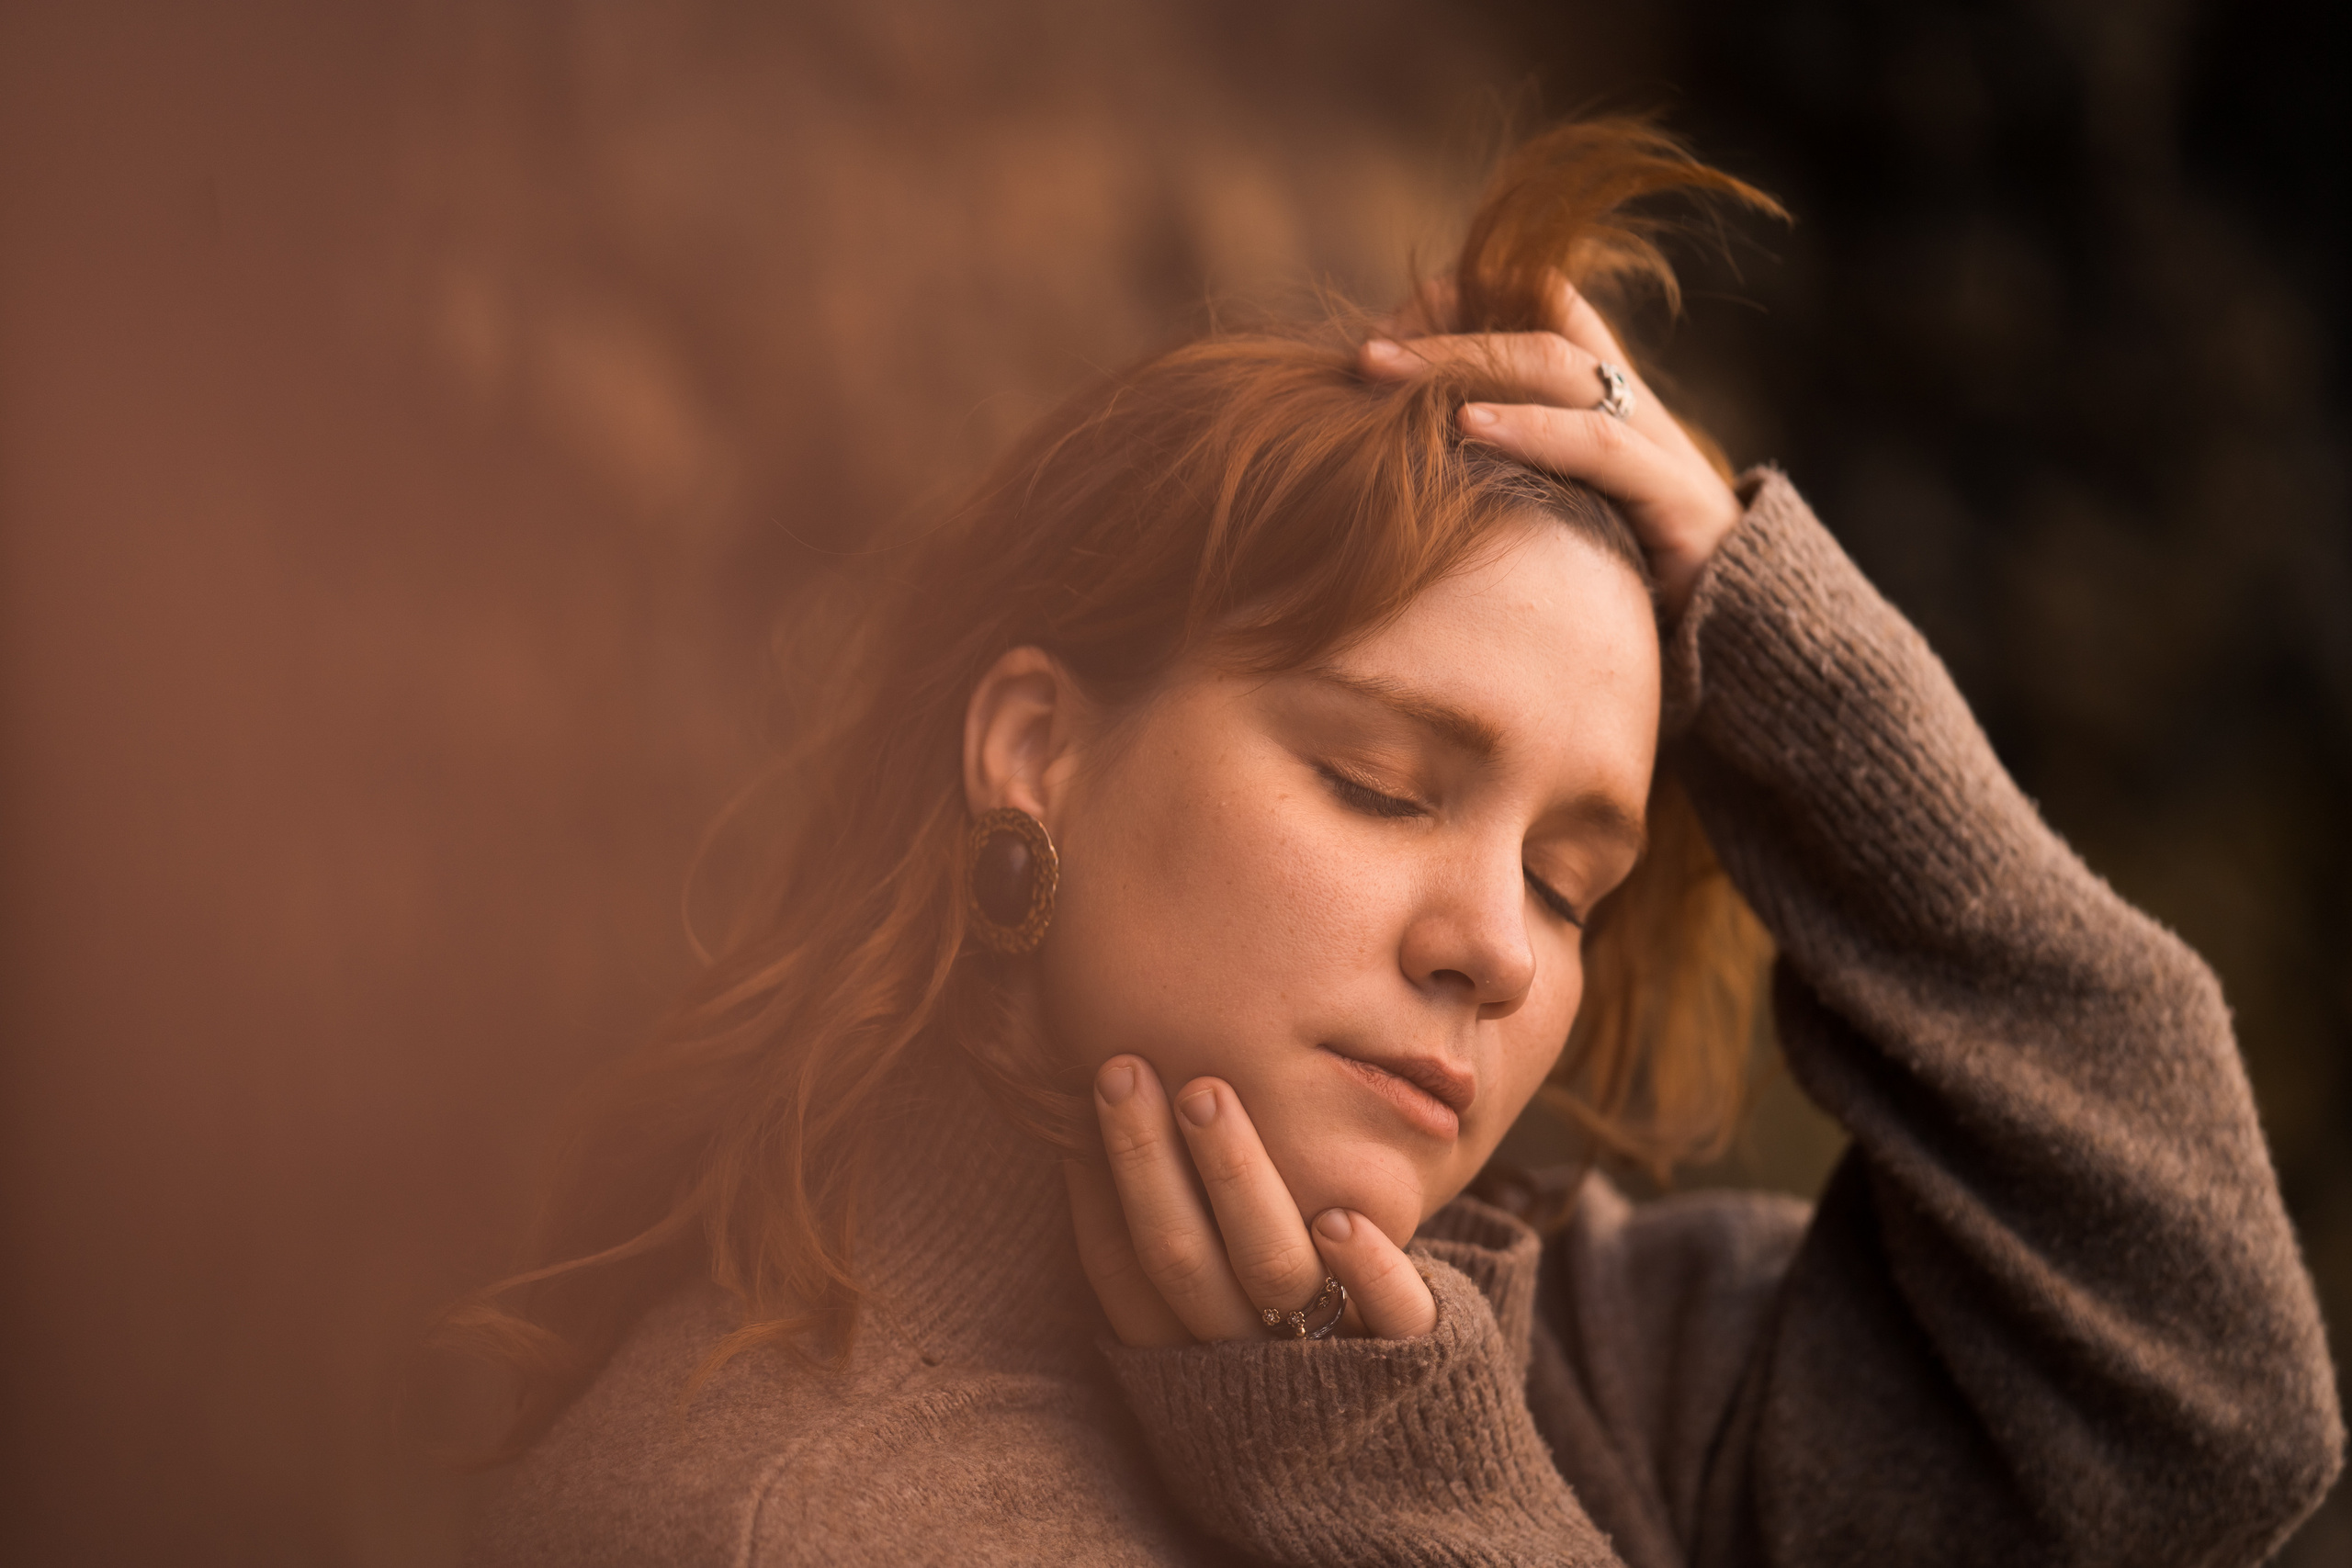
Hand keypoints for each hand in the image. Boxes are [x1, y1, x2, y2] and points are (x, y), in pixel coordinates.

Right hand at [1064, 1055, 1437, 1347]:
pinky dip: (1366, 1269)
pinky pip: (1391, 1317)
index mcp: (1187, 1333)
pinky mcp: (1407, 1345)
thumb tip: (1094, 1081)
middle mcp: (1245, 1350)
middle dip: (1148, 1160)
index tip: (1101, 1078)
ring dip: (1234, 1177)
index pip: (1121, 1267)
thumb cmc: (1295, 1268)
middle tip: (1127, 1069)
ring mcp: (1325, 1350)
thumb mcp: (1226, 1240)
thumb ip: (1178, 1183)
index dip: (1101, 1181)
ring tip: (1206, 1094)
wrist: (1414, 1374)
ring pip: (1272, 1269)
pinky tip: (1340, 1220)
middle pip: (1179, 1259)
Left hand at [1358, 274, 1742, 619]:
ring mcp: (1659, 447)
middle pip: (1536, 326)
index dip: (1462, 302)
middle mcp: (1634, 409)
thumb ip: (1507, 486)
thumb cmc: (1632, 596)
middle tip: (1360, 354)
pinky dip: (1529, 430)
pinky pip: (1600, 446)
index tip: (1383, 335)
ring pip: (1559, 367)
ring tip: (1384, 373)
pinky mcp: (1677, 500)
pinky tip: (1465, 428)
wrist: (1749, 651)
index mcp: (1606, 404)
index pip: (1538, 306)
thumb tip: (1403, 473)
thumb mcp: (1558, 525)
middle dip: (1445, 330)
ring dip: (1462, 362)